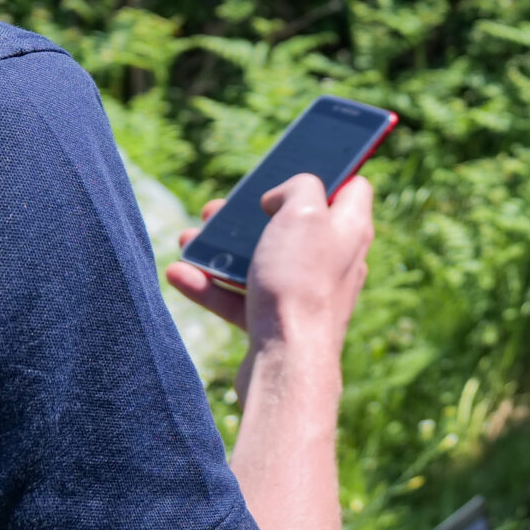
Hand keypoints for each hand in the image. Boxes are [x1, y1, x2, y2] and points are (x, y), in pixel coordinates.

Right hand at [169, 173, 373, 356]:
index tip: (291, 167)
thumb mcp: (303, 212)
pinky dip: (210, 286)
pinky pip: (240, 298)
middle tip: (218, 208)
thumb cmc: (299, 283)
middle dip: (250, 215)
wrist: (287, 362)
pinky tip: (179, 274)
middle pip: (293, 225)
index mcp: (350, 229)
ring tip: (189, 238)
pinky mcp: (277, 323)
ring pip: (260, 261)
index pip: (351, 188)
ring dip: (220, 249)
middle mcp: (333, 261)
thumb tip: (282, 197)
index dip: (326, 171)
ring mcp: (304, 293)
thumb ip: (299, 187)